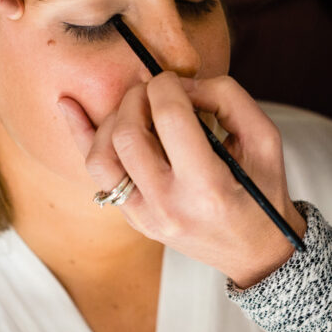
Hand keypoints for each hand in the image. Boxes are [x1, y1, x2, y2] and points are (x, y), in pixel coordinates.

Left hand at [60, 73, 306, 287]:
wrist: (255, 251)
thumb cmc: (262, 190)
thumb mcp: (264, 139)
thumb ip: (227, 98)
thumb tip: (181, 83)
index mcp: (207, 187)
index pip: (171, 118)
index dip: (168, 85)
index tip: (175, 80)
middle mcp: (169, 206)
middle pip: (128, 134)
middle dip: (137, 97)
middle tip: (154, 89)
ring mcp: (145, 217)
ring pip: (101, 157)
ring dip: (112, 118)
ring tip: (134, 107)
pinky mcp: (133, 219)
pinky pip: (97, 175)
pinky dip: (82, 136)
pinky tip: (67, 105)